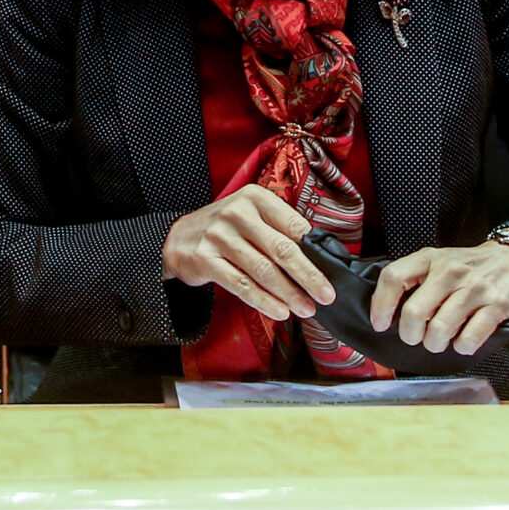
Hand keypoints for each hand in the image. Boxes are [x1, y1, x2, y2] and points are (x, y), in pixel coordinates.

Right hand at [161, 184, 337, 322]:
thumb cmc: (226, 229)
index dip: (315, 252)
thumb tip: (320, 259)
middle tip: (326, 295)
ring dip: (288, 293)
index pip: (293, 226)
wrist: (177, 238)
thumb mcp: (251, 216)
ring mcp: (218, 236)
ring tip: (306, 308)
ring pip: (263, 270)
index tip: (331, 274)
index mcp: (255, 198)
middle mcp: (236, 213)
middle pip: (281, 249)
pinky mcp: (205, 259)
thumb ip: (280, 230)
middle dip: (308, 276)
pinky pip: (241, 285)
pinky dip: (263, 301)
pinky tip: (279, 311)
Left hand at [369, 241, 508, 355]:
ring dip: (434, 344)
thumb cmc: (470, 266)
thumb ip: (415, 278)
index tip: (380, 323)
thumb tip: (389, 310)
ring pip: (440, 329)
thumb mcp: (438, 260)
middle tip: (414, 338)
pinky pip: (470, 337)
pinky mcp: (496, 306)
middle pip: (414, 312)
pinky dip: (462, 347)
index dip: (381, 305)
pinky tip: (462, 342)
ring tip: (437, 342)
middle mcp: (449, 272)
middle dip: (410, 334)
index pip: (393, 278)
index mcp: (430, 259)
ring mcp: (474, 289)